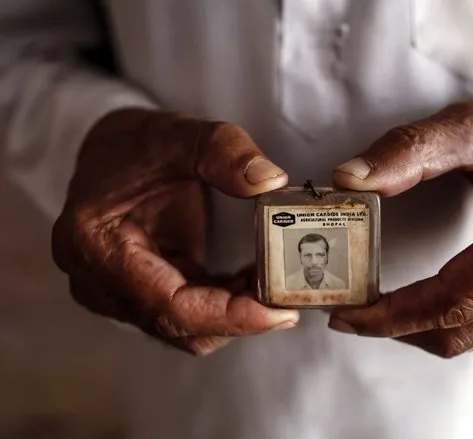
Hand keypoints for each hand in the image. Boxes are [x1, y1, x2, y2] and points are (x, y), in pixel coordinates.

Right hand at [52, 109, 298, 354]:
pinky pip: (187, 315)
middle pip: (178, 326)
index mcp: (96, 245)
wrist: (110, 155)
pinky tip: (253, 280)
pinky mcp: (140, 295)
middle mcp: (97, 282)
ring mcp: (116, 294)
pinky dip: (223, 305)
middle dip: (238, 318)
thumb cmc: (134, 144)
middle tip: (290, 296)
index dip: (225, 316)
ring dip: (234, 313)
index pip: (166, 305)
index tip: (277, 311)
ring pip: (185, 328)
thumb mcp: (178, 134)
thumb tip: (270, 181)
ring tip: (275, 282)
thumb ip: (222, 150)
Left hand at [329, 79, 472, 357]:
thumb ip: (409, 150)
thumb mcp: (470, 124)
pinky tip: (402, 303)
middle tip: (342, 312)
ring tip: (364, 309)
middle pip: (459, 328)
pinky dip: (434, 319)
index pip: (454, 300)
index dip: (394, 314)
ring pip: (467, 333)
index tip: (345, 314)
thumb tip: (348, 179)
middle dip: (395, 326)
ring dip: (412, 328)